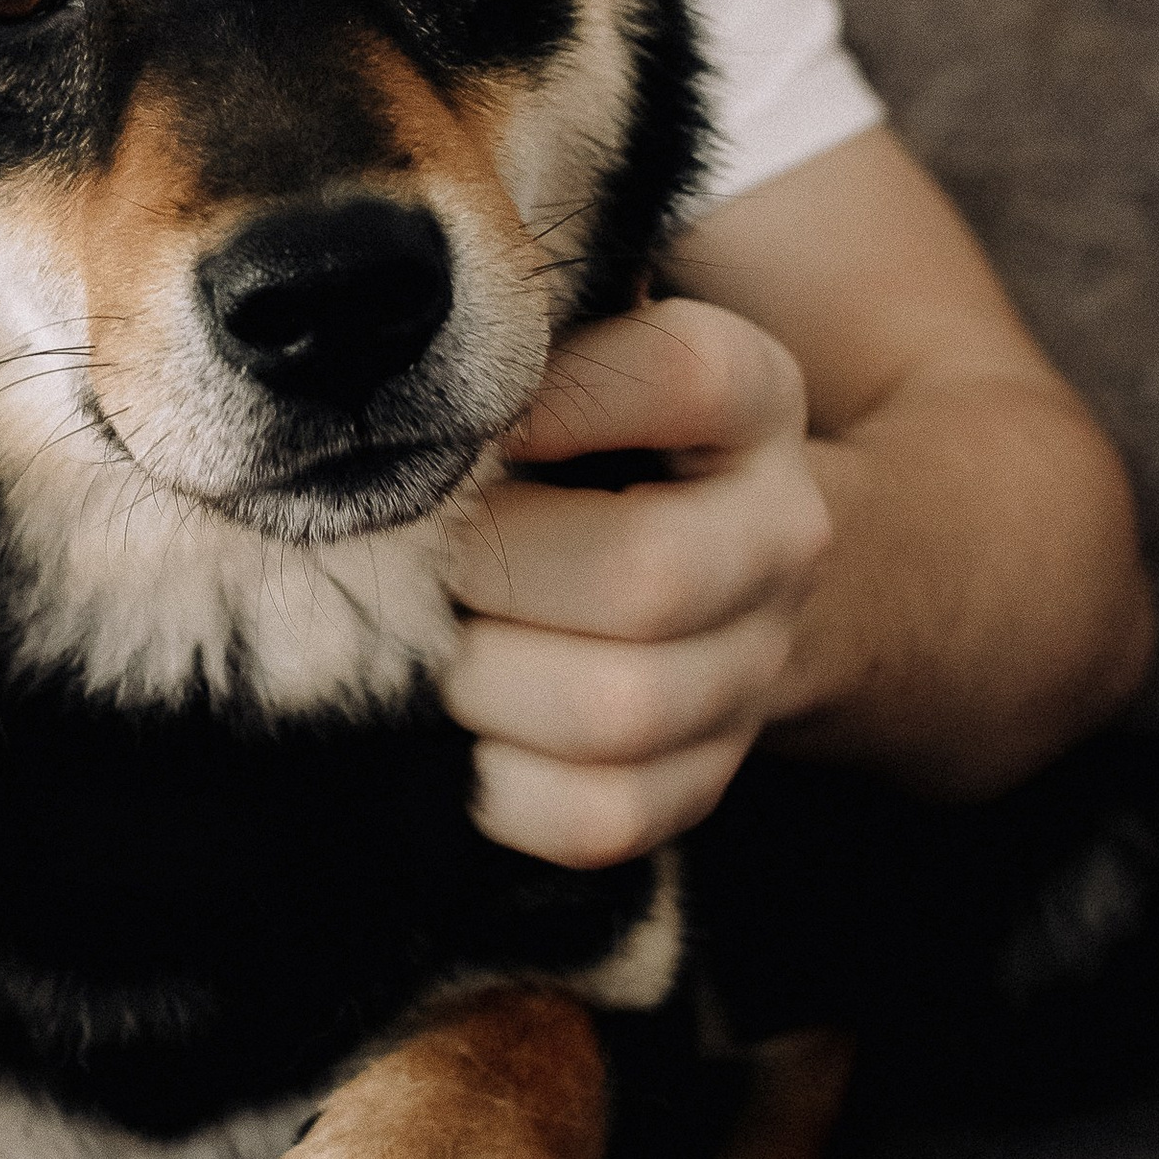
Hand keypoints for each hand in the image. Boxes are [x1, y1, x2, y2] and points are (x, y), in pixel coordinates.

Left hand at [442, 299, 831, 867]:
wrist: (691, 566)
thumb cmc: (581, 438)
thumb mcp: (576, 357)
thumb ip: (511, 340)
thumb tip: (379, 362)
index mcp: (753, 399)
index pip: (690, 377)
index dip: (562, 398)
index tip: (463, 415)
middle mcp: (779, 535)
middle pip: (645, 576)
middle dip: (493, 572)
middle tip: (413, 554)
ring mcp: (752, 670)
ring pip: (618, 709)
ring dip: (482, 680)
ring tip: (426, 642)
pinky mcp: (702, 783)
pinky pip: (598, 817)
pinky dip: (497, 785)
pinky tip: (458, 729)